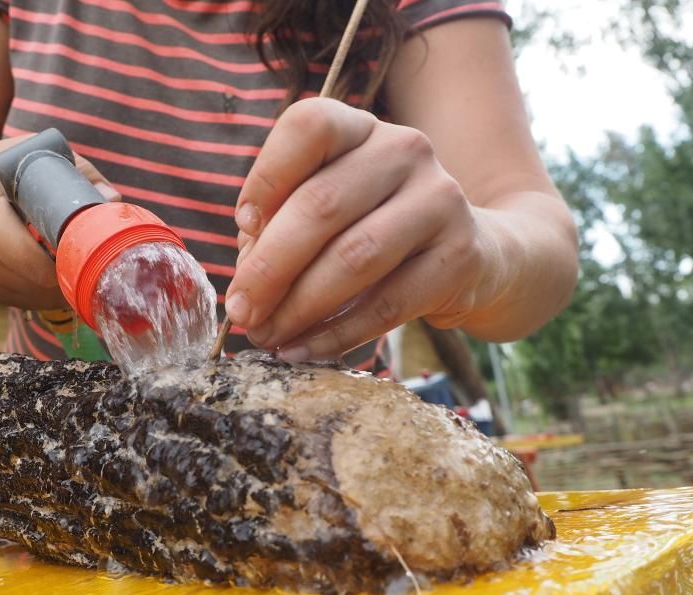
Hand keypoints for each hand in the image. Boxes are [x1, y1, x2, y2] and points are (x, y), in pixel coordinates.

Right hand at [0, 137, 120, 309]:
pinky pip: (27, 301)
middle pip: (43, 286)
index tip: (93, 247)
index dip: (73, 261)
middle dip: (73, 274)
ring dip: (62, 286)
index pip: (39, 265)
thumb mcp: (33, 158)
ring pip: (38, 299)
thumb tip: (113, 203)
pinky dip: (46, 290)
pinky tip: (51, 265)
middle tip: (92, 254)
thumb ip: (78, 175)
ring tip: (73, 256)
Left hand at [225, 98, 508, 361]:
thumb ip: (278, 230)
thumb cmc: (370, 228)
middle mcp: (404, 151)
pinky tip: (303, 350)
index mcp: (359, 129)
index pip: (309, 127)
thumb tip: (247, 284)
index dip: (266, 177)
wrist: (471, 252)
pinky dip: (336, 333)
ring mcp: (439, 199)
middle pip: (322, 204)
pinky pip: (387, 304)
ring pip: (354, 256)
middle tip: (240, 312)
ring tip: (266, 335)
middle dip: (269, 268)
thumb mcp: (324, 212)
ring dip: (299, 306)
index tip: (242, 226)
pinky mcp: (460, 255)